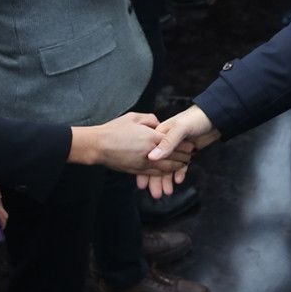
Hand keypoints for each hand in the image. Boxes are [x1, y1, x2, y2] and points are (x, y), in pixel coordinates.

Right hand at [70, 112, 194, 174]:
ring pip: (166, 167)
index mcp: (151, 137)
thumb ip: (149, 120)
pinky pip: (155, 173)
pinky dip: (165, 173)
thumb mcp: (133, 117)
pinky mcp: (137, 171)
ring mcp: (144, 163)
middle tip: (192, 156)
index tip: (192, 144)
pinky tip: (169, 171)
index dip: (185, 145)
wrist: (98, 146)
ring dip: (177, 166)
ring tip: (184, 165)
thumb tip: (158, 124)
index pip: (174, 142)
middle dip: (185, 157)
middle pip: (173, 156)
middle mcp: (151, 152)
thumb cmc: (114, 129)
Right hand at [136, 106, 219, 197]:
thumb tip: (152, 157)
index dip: (145, 169)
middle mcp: (167, 142)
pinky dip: (179, 173)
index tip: (142, 183)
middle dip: (156, 180)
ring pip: (169, 167)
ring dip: (167, 180)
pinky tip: (178, 180)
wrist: (215, 117)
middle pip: (159, 164)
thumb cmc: (195, 118)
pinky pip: (181, 166)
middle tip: (155, 194)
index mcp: (160, 134)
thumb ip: (167, 143)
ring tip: (166, 192)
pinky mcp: (187, 153)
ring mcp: (177, 149)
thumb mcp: (180, 128)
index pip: (150, 155)